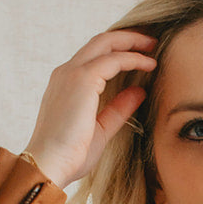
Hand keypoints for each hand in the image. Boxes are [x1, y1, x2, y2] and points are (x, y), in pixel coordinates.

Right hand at [23, 30, 157, 188]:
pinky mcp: (83, 79)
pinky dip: (133, 58)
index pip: (93, 57)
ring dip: (132, 42)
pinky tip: (149, 64)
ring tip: (153, 47)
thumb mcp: (100, 129)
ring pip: (106, 43)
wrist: (49, 165)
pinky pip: (114, 59)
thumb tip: (139, 91)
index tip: (140, 56)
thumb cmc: (69, 156)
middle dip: (127, 38)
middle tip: (150, 42)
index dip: (118, 52)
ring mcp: (72, 73)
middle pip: (100, 42)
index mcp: (65, 85)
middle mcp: (66, 73)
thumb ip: (117, 109)